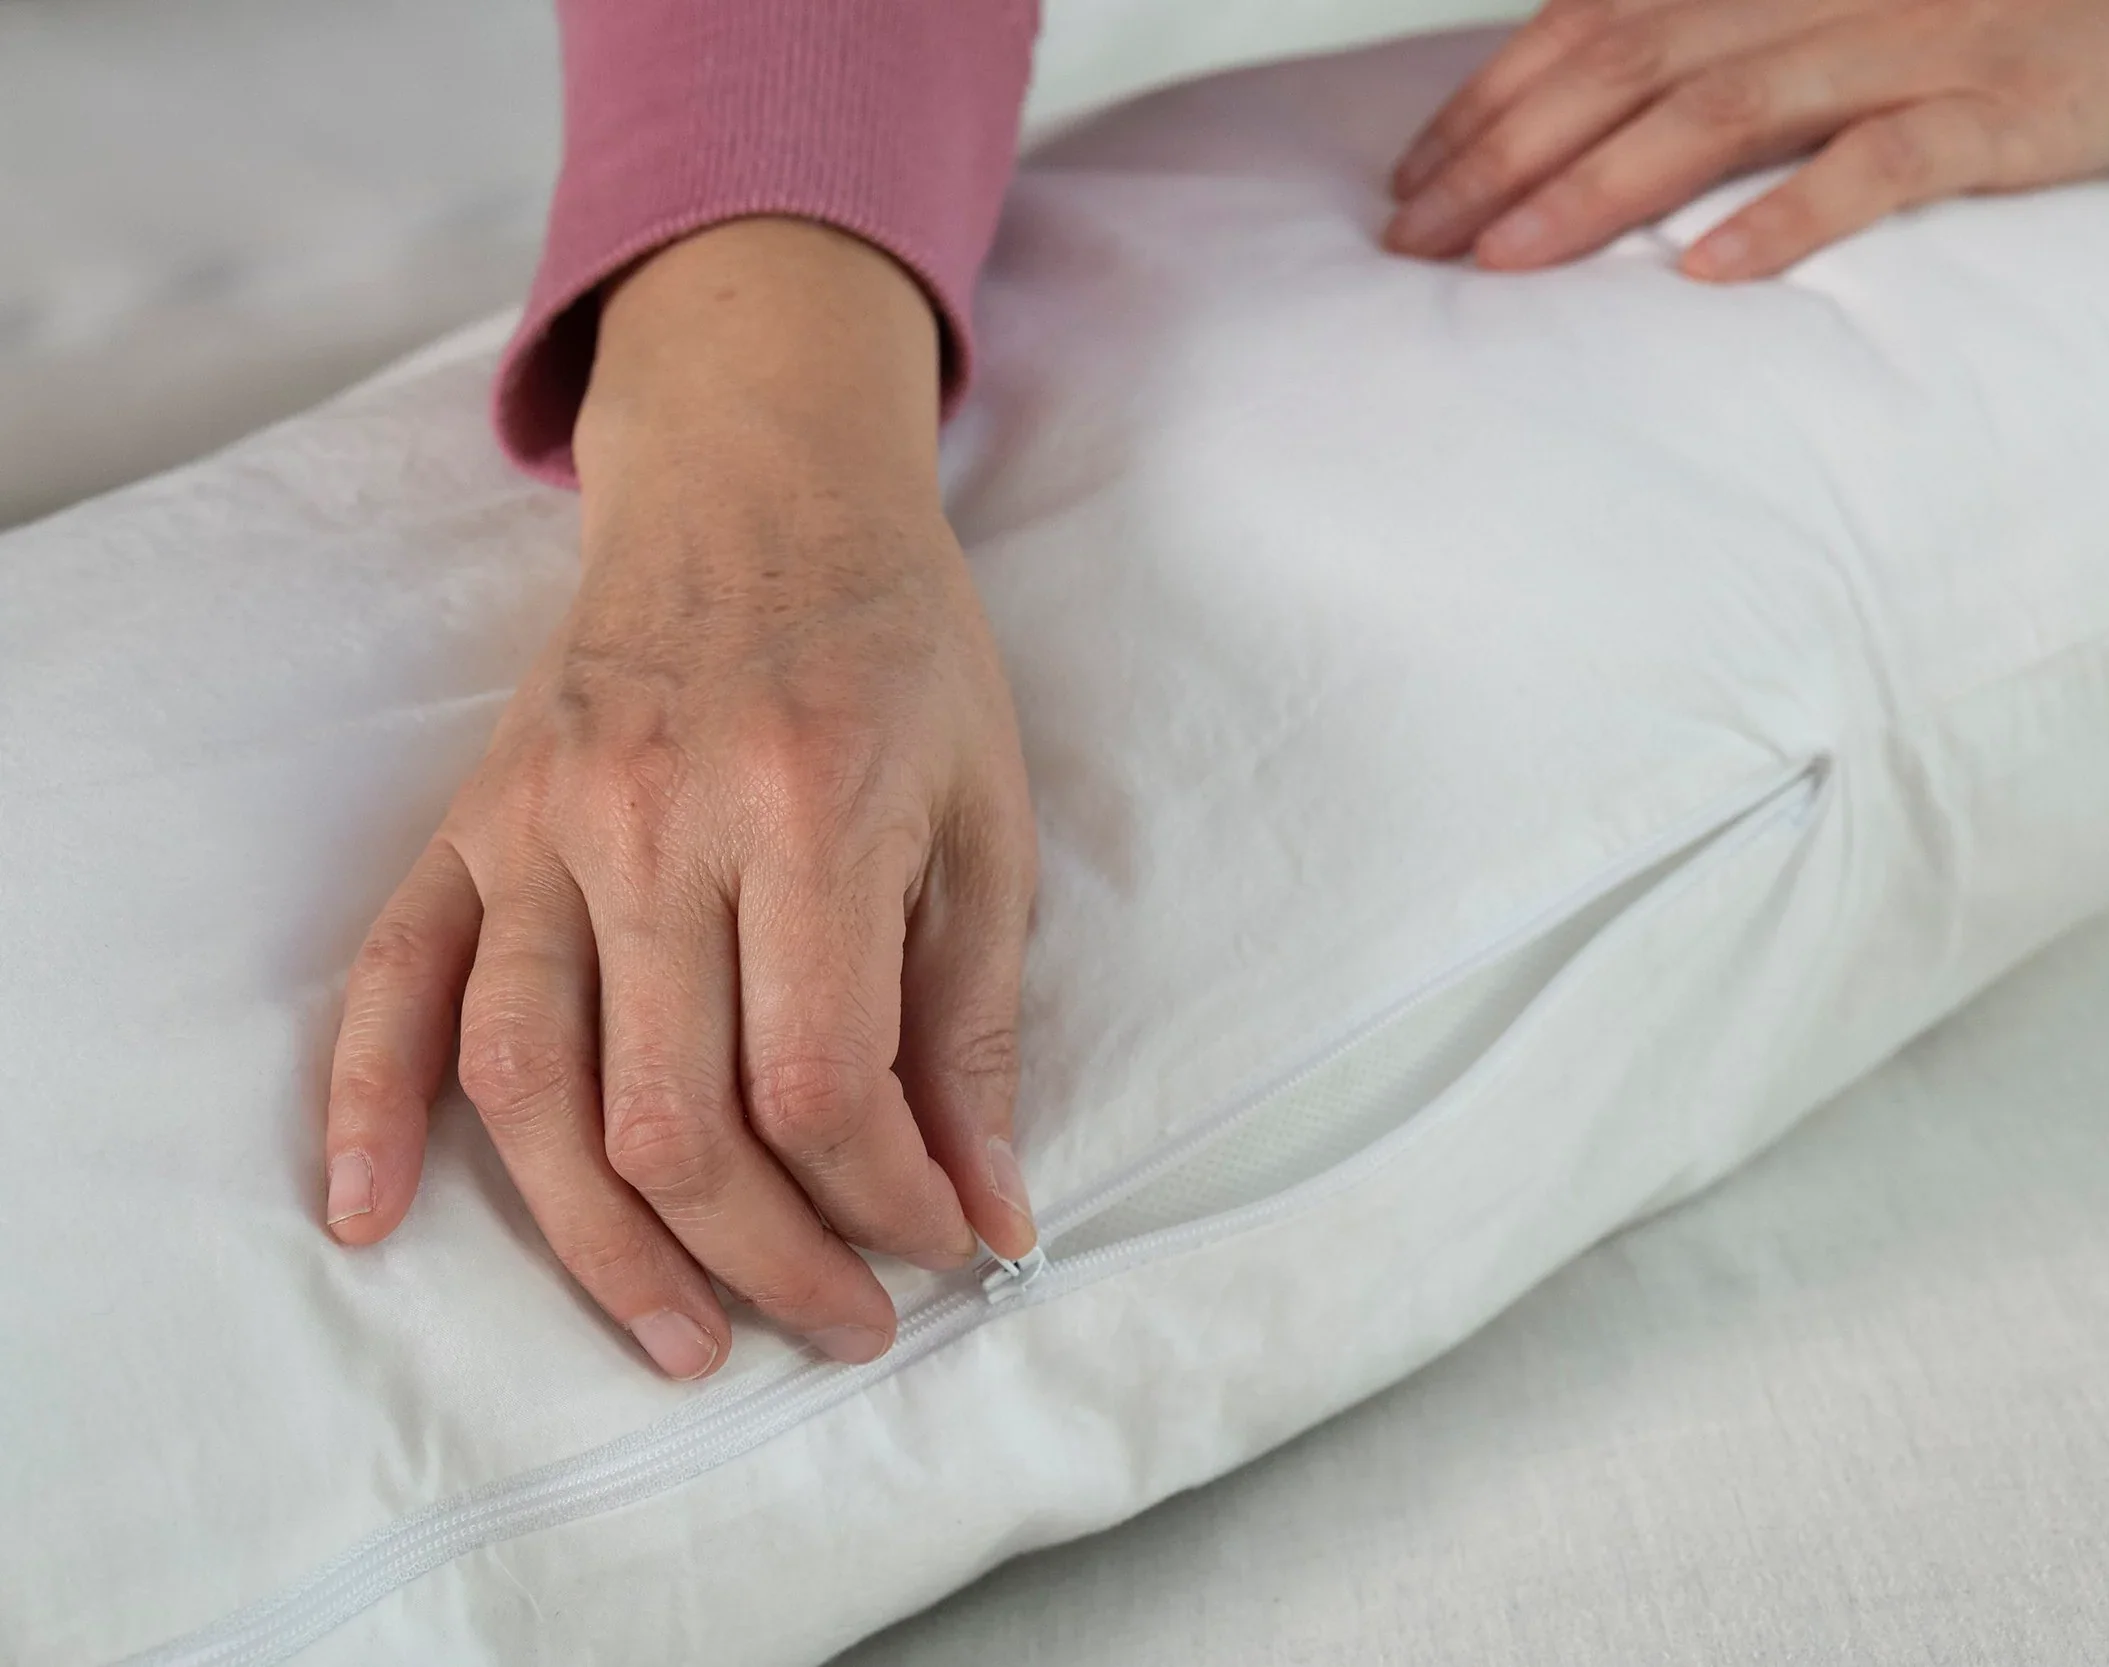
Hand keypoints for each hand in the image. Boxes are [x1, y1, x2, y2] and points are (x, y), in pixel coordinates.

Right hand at [321, 219, 1039, 1379]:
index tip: (937, 1244)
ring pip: (532, 1092)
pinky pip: (393, 978)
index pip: (820, 1083)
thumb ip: (975, 1025)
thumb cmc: (901, 653)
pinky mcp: (473, 821)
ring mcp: (540, 824)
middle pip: (675, 1121)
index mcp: (807, 813)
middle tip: (843, 1324)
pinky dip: (367, 1104)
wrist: (763, 487)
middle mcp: (653, 823)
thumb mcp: (985, 819)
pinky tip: (370, 1214)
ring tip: (686, 1339)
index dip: (884, 1204)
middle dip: (771, 1262)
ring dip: (604, 1250)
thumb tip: (990, 1211)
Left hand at [1385, 0, 2108, 277]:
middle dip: (1503, 152)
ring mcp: (1922, 44)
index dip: (1492, 97)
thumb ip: (1750, 32)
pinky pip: (1883, 164)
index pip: (1600, 19)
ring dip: (1597, 187)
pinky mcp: (2008, 110)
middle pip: (1630, 63)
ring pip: (1725, 108)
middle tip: (1410, 242)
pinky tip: (1704, 275)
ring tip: (1500, 261)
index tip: (1412, 179)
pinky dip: (1788, 215)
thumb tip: (1629, 109)